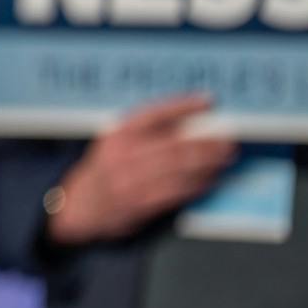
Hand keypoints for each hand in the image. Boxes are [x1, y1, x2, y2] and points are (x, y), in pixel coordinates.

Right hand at [46, 94, 236, 245]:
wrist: (81, 206)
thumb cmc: (106, 170)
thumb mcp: (116, 142)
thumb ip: (147, 132)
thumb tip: (191, 121)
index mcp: (118, 135)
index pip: (154, 114)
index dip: (183, 106)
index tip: (208, 101)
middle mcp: (123, 156)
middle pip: (173, 145)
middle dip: (205, 141)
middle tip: (227, 138)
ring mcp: (131, 181)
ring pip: (178, 169)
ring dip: (207, 163)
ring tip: (225, 157)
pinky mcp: (140, 204)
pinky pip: (176, 192)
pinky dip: (198, 184)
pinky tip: (211, 179)